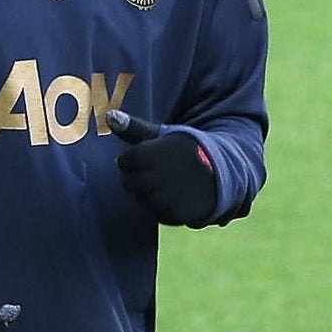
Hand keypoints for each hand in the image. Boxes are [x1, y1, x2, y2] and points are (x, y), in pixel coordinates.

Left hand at [107, 109, 218, 225]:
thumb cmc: (187, 149)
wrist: (222, 171)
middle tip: (158, 171)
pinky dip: (162, 207)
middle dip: (138, 177)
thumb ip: (134, 128)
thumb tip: (109, 116)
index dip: (134, 159)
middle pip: (128, 182)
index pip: (123, 161)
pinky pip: (156, 214)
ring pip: (141, 199)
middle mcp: (155, 178)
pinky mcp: (173, 215)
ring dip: (149, 193)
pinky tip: (175, 196)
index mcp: (149, 154)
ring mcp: (164, 198)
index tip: (149, 156)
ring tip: (168, 183)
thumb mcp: (163, 133)